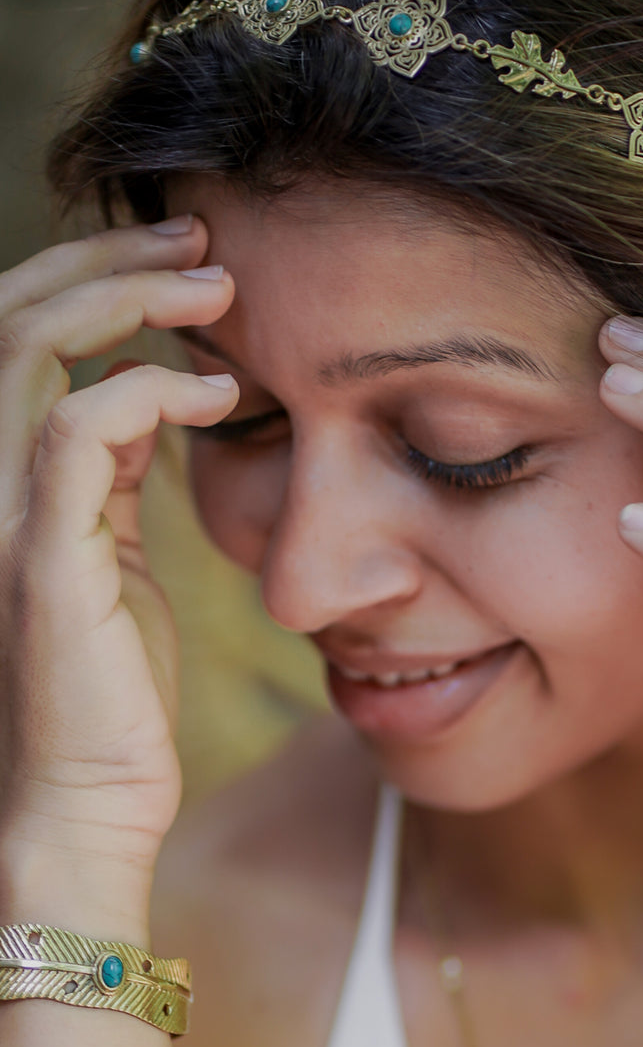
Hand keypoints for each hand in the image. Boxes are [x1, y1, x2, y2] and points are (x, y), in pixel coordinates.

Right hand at [0, 217, 236, 915]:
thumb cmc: (109, 691)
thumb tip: (156, 395)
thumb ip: (117, 474)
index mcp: (7, 474)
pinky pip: (75, 433)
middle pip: (13, 317)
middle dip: (109, 262)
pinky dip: (147, 392)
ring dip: (127, 300)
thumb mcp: (113, 556)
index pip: (21, 335)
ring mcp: (1, 514)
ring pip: (29, 352)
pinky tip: (218, 397)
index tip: (190, 264)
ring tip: (217, 287)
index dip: (93, 278)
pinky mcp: (39, 558)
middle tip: (205, 241)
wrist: (84, 805)